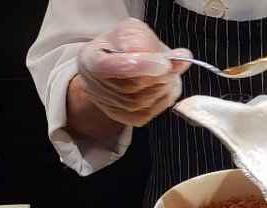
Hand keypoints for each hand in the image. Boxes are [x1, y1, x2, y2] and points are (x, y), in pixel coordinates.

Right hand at [75, 19, 191, 127]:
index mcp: (91, 61)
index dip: (142, 66)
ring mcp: (110, 107)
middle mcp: (96, 88)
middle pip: (131, 88)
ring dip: (162, 87)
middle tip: (173, 64)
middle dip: (157, 76)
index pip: (115, 67)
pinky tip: (165, 86)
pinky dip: (162, 100)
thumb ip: (145, 40)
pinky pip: (148, 113)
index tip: (164, 63)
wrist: (114, 64)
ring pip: (141, 102)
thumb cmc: (120, 46)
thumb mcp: (129, 31)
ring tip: (169, 72)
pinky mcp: (126, 118)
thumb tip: (174, 57)